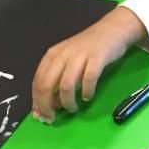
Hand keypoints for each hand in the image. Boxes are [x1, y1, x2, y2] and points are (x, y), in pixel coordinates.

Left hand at [31, 7, 147, 122]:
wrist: (111, 29)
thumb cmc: (87, 48)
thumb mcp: (67, 60)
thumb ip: (56, 79)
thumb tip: (49, 105)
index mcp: (52, 56)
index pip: (37, 82)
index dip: (37, 102)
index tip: (41, 116)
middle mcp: (62, 55)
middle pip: (47, 85)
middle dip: (47, 106)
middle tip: (53, 118)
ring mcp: (80, 56)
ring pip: (66, 85)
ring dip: (67, 102)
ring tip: (72, 108)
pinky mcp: (97, 58)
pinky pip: (89, 79)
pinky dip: (87, 91)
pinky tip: (88, 97)